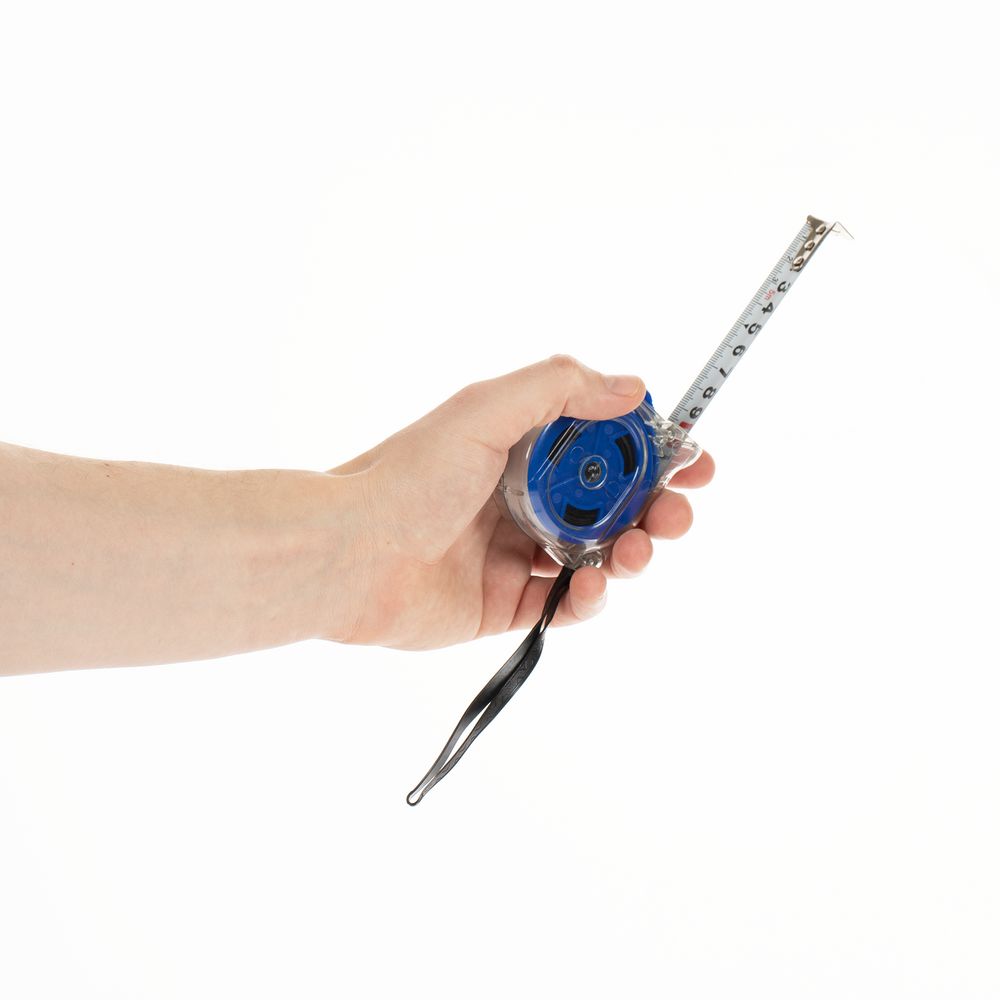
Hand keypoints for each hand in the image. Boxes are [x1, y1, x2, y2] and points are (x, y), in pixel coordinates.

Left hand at [328, 355, 713, 649]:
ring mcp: (513, 554)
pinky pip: (563, 604)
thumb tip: (632, 386)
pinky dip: (588, 598)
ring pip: (595, 554)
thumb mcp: (484, 410)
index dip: (654, 453)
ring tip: (635, 552)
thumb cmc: (406, 477)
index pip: (604, 447)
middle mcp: (521, 499)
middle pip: (611, 505)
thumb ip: (559, 389)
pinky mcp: (503, 605)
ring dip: (630, 552)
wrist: (348, 555)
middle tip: (677, 516)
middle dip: (655, 509)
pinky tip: (591, 586)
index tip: (694, 460)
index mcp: (519, 449)